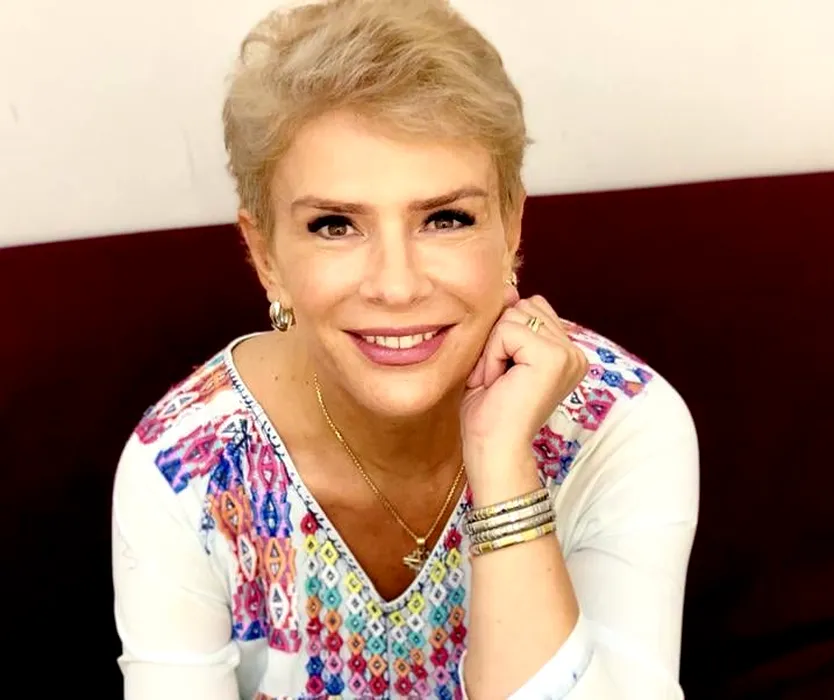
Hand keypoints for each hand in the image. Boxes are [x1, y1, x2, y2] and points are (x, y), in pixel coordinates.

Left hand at [461, 288, 588, 493]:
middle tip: (497, 380)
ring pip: (512, 316)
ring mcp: (568, 354)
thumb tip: (509, 286)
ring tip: (497, 382)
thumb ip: (507, 322)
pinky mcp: (554, 357)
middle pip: (521, 307)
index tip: (502, 375)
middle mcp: (574, 352)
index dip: (502, 337)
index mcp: (565, 352)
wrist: (493, 450)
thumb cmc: (490, 413)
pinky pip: (507, 330)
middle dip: (496, 341)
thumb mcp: (496, 356)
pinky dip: (491, 357)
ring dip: (492, 350)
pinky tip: (497, 383)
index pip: (529, 308)